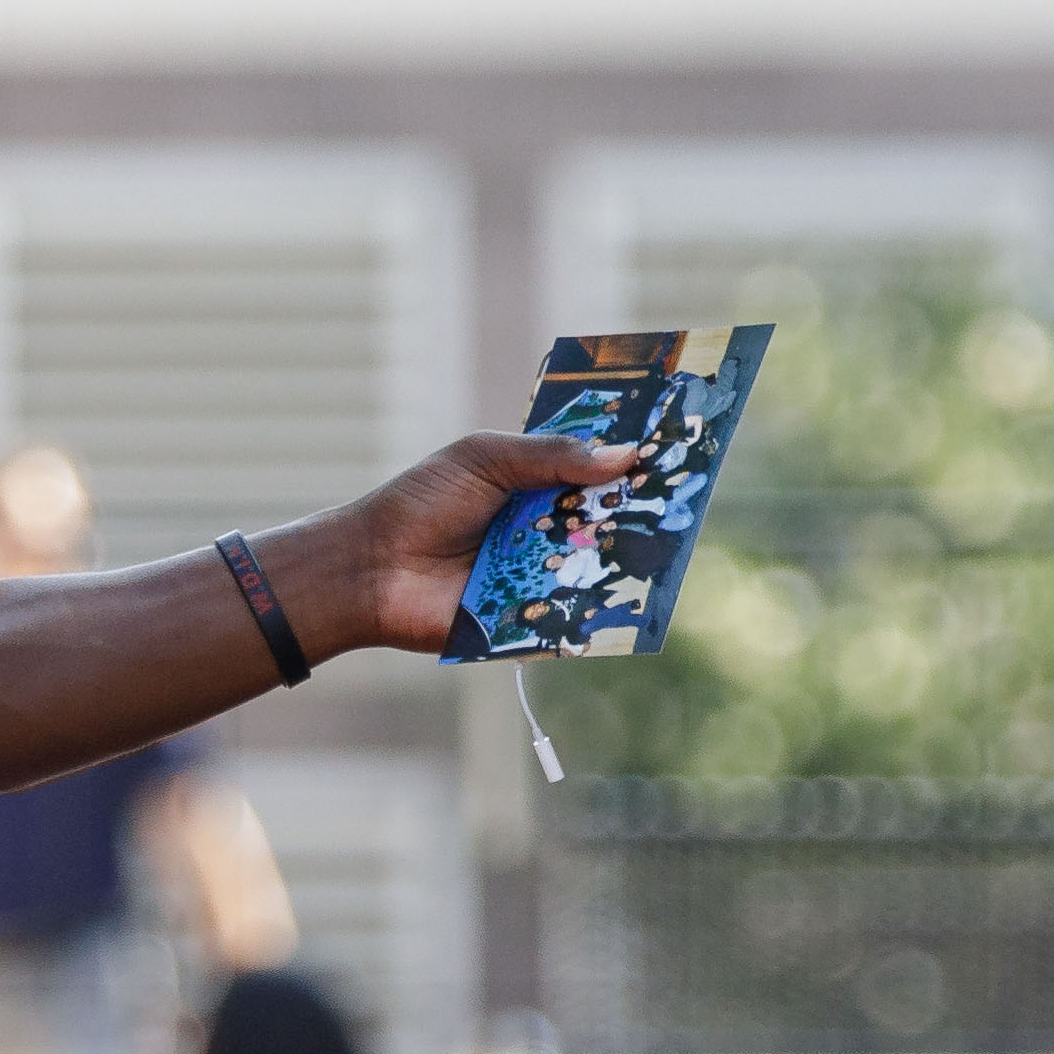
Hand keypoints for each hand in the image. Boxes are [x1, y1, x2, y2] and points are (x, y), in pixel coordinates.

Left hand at [296, 433, 646, 655]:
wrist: (373, 570)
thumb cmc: (421, 505)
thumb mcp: (485, 460)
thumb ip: (551, 455)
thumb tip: (625, 454)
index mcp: (536, 482)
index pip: (596, 465)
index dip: (631, 455)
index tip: (672, 438)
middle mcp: (547, 526)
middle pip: (610, 514)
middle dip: (643, 503)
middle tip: (681, 488)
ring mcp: (545, 572)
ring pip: (601, 561)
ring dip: (629, 550)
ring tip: (664, 534)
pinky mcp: (537, 615)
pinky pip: (580, 609)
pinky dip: (603, 600)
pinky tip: (630, 585)